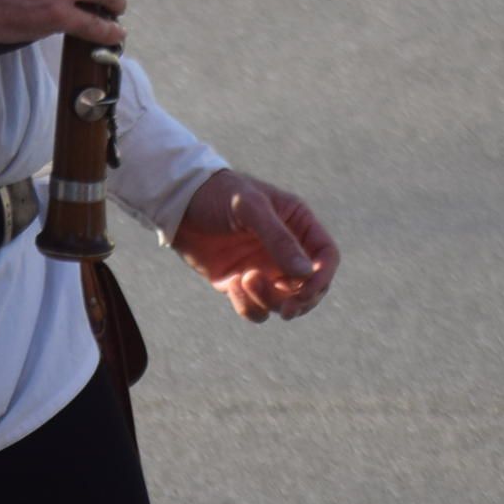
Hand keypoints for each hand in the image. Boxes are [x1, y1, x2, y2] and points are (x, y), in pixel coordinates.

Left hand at [172, 169, 338, 324]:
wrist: (177, 204)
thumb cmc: (217, 194)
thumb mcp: (249, 208)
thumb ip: (279, 238)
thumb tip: (306, 273)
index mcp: (297, 224)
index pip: (326, 257)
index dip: (322, 277)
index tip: (306, 291)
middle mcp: (286, 250)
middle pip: (311, 287)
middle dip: (301, 301)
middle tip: (286, 308)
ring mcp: (264, 269)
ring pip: (284, 303)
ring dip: (270, 302)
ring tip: (245, 280)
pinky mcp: (241, 284)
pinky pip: (256, 309)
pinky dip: (248, 306)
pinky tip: (231, 286)